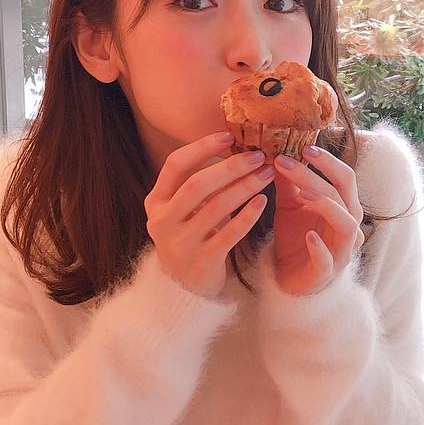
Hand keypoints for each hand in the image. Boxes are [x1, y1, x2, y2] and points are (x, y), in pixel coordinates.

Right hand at [145, 133, 275, 297]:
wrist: (186, 289)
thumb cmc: (192, 237)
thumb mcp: (184, 210)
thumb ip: (200, 183)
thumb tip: (234, 146)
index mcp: (156, 202)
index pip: (175, 165)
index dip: (201, 148)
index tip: (228, 135)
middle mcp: (162, 222)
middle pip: (197, 185)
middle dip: (230, 167)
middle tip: (258, 156)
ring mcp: (180, 244)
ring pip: (216, 208)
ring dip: (245, 187)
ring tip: (268, 174)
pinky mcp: (201, 263)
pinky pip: (228, 234)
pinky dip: (248, 216)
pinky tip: (263, 201)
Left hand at [271, 144, 364, 294]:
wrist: (289, 277)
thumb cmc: (296, 237)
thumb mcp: (289, 205)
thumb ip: (288, 182)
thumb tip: (277, 150)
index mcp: (344, 207)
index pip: (345, 178)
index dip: (328, 161)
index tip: (303, 147)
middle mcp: (349, 227)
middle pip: (342, 196)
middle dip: (318, 176)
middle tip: (290, 161)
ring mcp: (341, 251)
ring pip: (345, 225)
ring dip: (325, 206)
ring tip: (302, 194)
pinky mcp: (326, 273)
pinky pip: (328, 260)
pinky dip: (320, 248)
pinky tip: (308, 236)